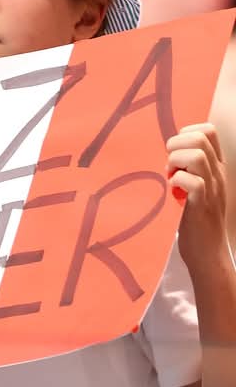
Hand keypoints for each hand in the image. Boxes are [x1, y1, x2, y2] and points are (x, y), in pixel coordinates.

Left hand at [167, 123, 229, 270]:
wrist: (208, 255)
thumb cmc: (196, 220)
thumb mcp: (198, 188)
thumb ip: (191, 168)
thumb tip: (170, 151)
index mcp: (216, 169)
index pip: (208, 131)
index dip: (186, 133)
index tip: (176, 152)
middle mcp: (217, 176)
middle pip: (201, 137)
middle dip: (177, 144)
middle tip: (170, 165)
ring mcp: (212, 190)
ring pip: (198, 155)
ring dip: (176, 160)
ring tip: (171, 176)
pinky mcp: (201, 206)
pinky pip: (192, 181)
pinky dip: (177, 180)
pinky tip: (173, 191)